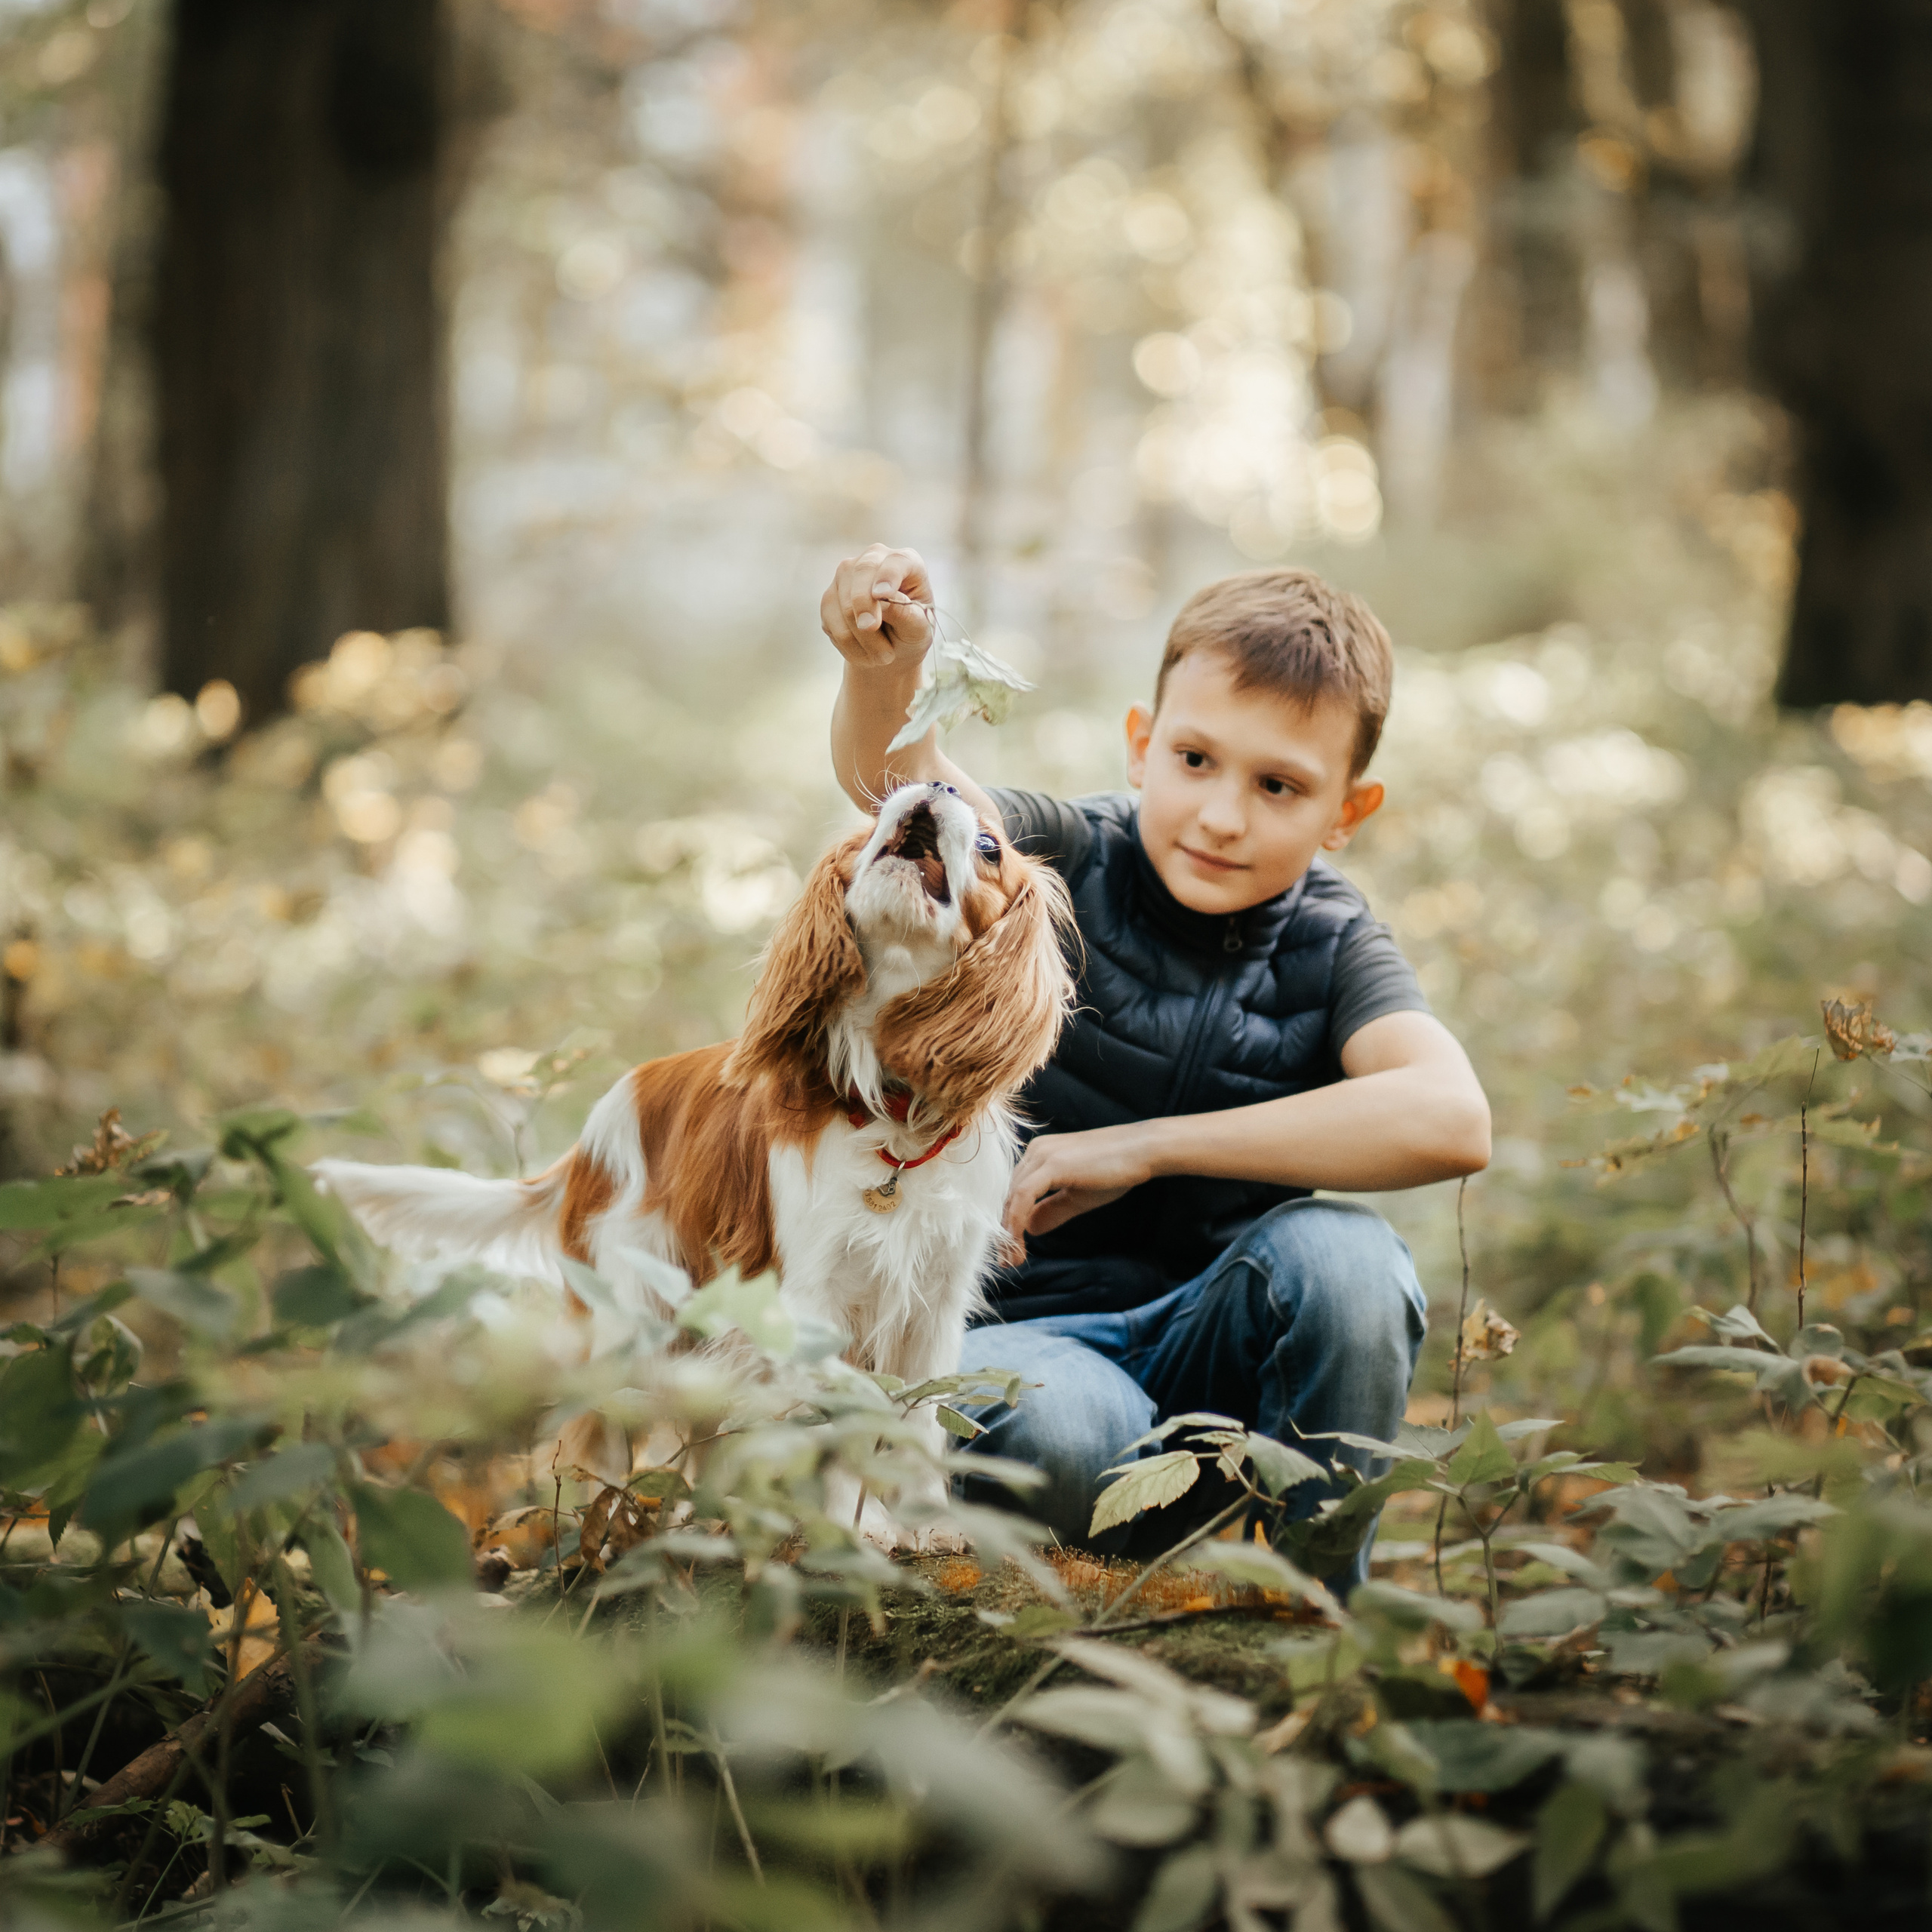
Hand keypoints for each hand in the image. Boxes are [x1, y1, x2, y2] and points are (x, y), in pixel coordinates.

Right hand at [821, 544, 933, 671]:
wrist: (890, 650)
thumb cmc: (911, 633)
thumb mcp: (919, 629)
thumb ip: (907, 615)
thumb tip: (882, 602)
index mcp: (906, 561)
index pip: (896, 561)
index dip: (888, 575)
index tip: (882, 594)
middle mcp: (873, 560)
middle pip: (862, 573)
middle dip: (864, 605)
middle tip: (871, 629)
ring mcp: (847, 576)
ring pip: (845, 602)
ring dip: (863, 638)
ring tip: (883, 657)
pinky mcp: (829, 598)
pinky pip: (832, 622)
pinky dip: (849, 646)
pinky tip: (865, 654)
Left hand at [1002, 1127, 1153, 1244]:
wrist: (1143, 1151)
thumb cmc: (1116, 1170)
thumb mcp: (1077, 1197)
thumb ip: (1052, 1210)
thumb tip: (1030, 1229)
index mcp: (1040, 1155)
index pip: (1015, 1192)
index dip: (1009, 1222)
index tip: (1011, 1251)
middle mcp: (1035, 1151)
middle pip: (1008, 1195)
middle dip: (1005, 1230)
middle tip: (1007, 1261)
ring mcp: (1042, 1155)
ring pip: (1012, 1197)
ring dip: (1009, 1231)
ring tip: (1012, 1258)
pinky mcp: (1052, 1164)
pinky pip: (1023, 1196)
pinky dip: (1016, 1221)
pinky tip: (1018, 1242)